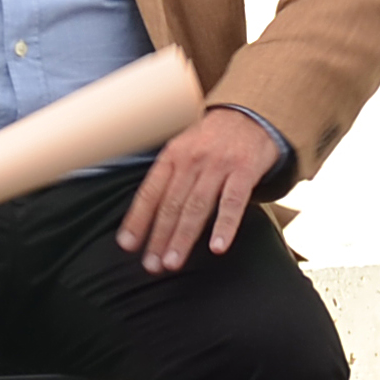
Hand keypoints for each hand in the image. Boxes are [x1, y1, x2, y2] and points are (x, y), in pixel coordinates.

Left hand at [117, 110, 282, 273]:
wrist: (252, 114)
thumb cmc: (212, 140)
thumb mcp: (183, 149)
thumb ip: (167, 178)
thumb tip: (145, 216)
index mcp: (172, 156)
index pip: (149, 192)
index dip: (137, 220)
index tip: (127, 245)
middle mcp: (191, 160)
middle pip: (171, 204)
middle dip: (159, 237)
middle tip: (151, 265)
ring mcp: (218, 165)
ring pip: (196, 206)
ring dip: (183, 237)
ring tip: (173, 262)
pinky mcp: (244, 170)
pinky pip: (233, 202)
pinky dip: (224, 226)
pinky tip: (217, 247)